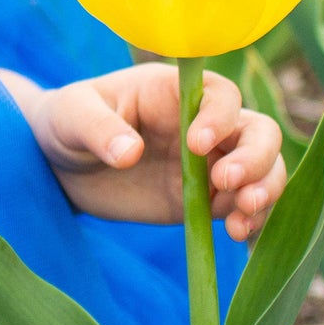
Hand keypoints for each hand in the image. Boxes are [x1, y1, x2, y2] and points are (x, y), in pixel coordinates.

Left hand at [26, 63, 285, 240]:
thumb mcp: (71, 115)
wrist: (58, 163)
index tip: (196, 144)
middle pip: (258, 131)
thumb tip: (129, 153)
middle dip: (255, 157)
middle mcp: (200, 123)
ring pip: (263, 169)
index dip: (219, 117)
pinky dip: (250, 218)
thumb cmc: (64, 121)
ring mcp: (207, 162)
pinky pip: (242, 205)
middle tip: (226, 182)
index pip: (220, 94)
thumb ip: (99, 129)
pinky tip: (235, 233)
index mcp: (172, 91)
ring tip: (240, 216)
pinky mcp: (203, 198)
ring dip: (265, 190)